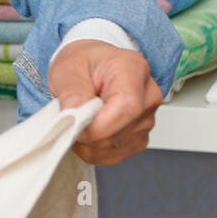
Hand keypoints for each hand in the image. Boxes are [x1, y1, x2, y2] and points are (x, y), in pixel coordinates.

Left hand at [46, 40, 163, 164]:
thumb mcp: (68, 67)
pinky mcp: (139, 137)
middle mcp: (148, 96)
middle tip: (68, 115)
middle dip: (87, 133)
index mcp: (133, 70)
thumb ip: (72, 91)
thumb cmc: (83, 62)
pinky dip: (94, 149)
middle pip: (120, 132)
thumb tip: (74, 115)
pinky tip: (88, 128)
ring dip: (88, 142)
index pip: (128, 108)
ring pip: (115, 147)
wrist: (91, 66)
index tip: (73, 123)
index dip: (98, 125)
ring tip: (79, 117)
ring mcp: (147, 119)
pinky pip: (114, 155)